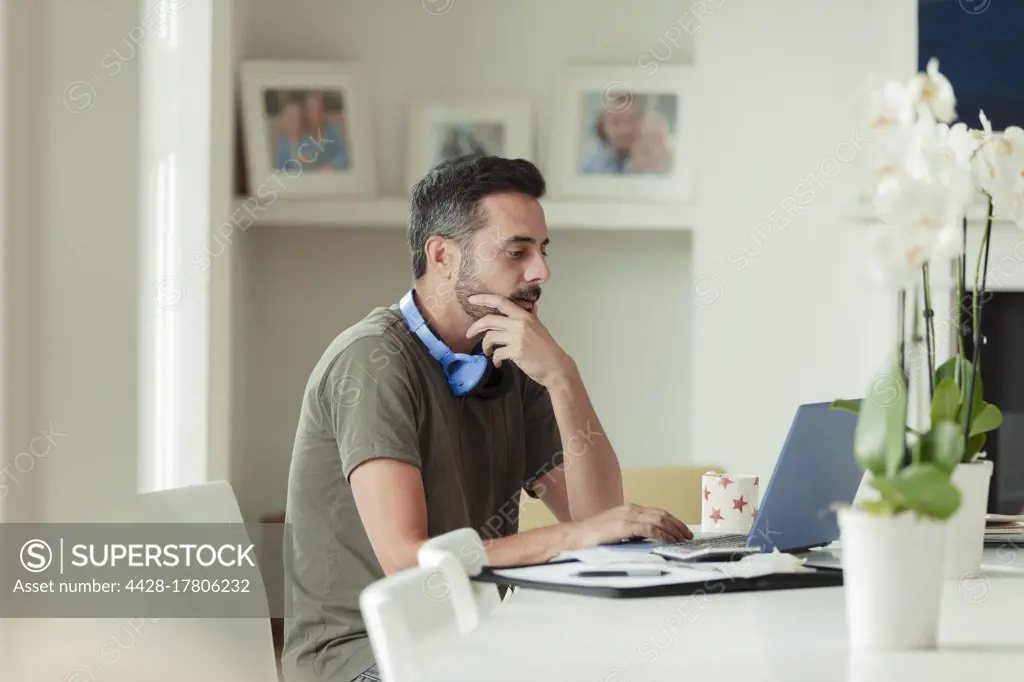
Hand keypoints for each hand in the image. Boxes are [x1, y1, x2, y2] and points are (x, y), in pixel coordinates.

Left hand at [465, 294, 574, 388]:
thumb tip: (530, 304)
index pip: (501, 302)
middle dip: (475, 327)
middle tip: (469, 334)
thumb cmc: (546, 348)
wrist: (556, 366)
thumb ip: (530, 316)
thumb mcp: (539, 327)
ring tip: (488, 352)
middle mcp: (520, 324)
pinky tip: (498, 362)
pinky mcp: (516, 352)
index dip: (484, 299)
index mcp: (524, 316)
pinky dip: (495, 359)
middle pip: (489, 320)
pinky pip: (497, 353)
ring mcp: (518, 338)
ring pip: (490, 337)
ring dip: (485, 346)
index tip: (471, 299)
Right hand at [567, 503, 692, 548]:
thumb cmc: (592, 536)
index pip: (656, 512)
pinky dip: (662, 535)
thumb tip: (648, 539)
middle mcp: (629, 509)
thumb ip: (631, 531)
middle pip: (661, 514)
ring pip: (658, 520)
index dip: (672, 520)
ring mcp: (626, 517)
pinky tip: (668, 541)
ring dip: (673, 530)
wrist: (574, 537)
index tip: (682, 530)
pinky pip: (648, 529)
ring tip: (682, 540)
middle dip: (678, 525)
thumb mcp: (615, 530)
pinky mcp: (623, 527)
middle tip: (688, 535)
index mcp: (627, 509)